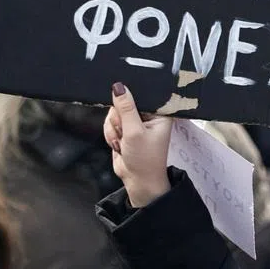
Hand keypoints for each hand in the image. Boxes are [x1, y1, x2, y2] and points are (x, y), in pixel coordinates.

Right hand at [103, 82, 171, 207]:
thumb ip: (125, 108)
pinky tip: (119, 145)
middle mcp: (148, 116)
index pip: (142, 93)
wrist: (138, 181)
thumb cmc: (145, 160)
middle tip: (125, 132)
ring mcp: (135, 123)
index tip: (125, 110)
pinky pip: (110, 124)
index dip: (129, 98)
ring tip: (123, 142)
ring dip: (114, 129)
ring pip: (114, 114)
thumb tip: (118, 86)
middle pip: (124, 102)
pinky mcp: (125, 130)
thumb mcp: (134, 132)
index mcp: (159, 113)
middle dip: (119, 119)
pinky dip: (111, 134)